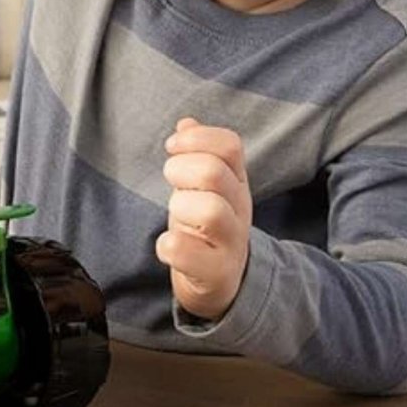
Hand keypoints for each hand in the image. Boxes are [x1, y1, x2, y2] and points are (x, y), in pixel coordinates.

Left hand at [156, 117, 252, 321]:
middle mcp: (239, 209)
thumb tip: (186, 122)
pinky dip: (169, 246)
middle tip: (172, 182)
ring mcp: (230, 242)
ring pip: (209, 211)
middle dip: (180, 170)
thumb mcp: (206, 189)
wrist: (221, 284)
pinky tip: (167, 245)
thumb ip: (198, 155)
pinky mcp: (215, 273)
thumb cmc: (206, 229)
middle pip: (214, 173)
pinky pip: (185, 252)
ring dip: (180, 207)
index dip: (197, 138)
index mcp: (237, 182)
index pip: (230, 145)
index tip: (172, 147)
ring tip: (176, 217)